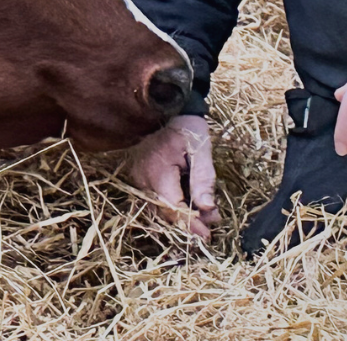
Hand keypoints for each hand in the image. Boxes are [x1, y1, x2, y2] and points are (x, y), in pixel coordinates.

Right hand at [124, 114, 218, 240]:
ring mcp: (137, 178)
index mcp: (157, 169)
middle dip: (187, 224)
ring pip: (156, 210)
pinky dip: (170, 208)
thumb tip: (207, 208)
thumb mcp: (202, 151)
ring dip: (179, 218)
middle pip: (162, 212)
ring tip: (202, 220)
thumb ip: (203, 179)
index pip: (172, 206)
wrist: (169, 111)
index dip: (190, 224)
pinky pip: (153, 201)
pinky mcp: (139, 178)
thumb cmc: (188, 130)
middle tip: (208, 229)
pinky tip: (188, 209)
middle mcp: (142, 177)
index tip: (206, 235)